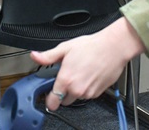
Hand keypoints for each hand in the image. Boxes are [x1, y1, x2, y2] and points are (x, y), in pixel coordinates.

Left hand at [30, 17, 145, 110]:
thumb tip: (35, 56)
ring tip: (80, 73)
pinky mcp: (98, 93)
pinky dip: (86, 88)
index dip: (49, 99)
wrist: (113, 48)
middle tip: (67, 78)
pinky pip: (88, 95)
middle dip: (63, 92)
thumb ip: (48, 56)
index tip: (49, 96)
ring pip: (76, 97)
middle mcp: (76, 90)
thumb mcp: (65, 48)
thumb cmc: (92, 47)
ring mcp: (88, 93)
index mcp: (66, 80)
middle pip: (64, 101)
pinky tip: (89, 75)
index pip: (52, 101)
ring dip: (76, 90)